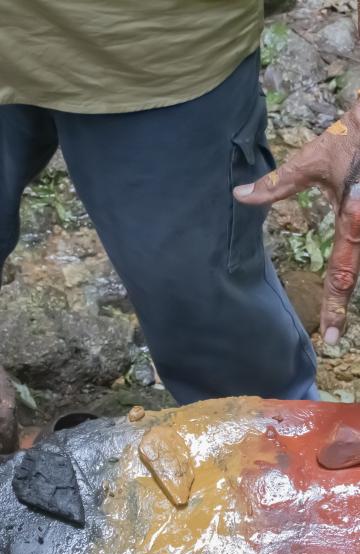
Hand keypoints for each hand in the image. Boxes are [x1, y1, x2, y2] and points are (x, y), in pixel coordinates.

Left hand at [234, 101, 359, 345]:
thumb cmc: (350, 139)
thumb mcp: (312, 161)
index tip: (331, 341)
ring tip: (339, 316)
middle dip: (346, 307)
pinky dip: (356, 266)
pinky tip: (346, 281)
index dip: (337, 311)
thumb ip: (277, 185)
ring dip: (350, 290)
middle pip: (358, 278)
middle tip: (335, 334)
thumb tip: (239, 196)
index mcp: (355, 224)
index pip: (343, 277)